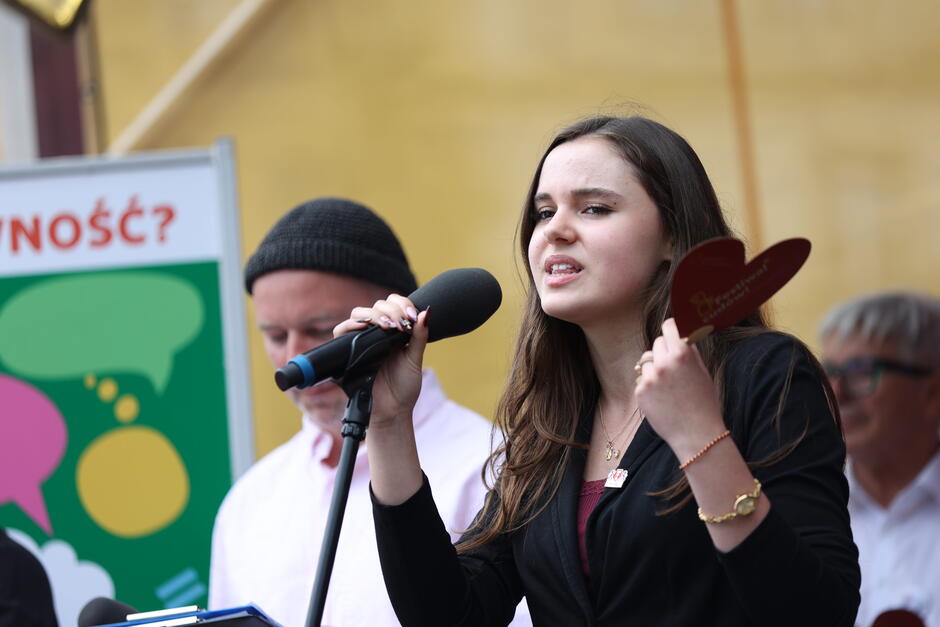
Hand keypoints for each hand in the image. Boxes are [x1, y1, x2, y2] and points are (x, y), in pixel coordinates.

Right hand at [332, 294, 428, 430]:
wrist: (392, 412)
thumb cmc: (404, 388)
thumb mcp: (414, 359)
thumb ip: (419, 336)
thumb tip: (427, 311)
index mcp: (392, 332)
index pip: (392, 304)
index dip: (402, 304)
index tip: (412, 316)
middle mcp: (375, 334)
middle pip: (376, 305)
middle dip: (391, 310)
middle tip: (402, 324)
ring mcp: (360, 341)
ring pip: (358, 313)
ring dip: (374, 315)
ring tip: (389, 326)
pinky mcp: (347, 352)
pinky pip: (341, 331)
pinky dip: (352, 324)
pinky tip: (365, 326)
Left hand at [635, 318, 725, 458]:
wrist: (696, 434)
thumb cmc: (704, 402)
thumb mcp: (702, 372)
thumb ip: (689, 351)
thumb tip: (680, 335)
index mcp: (682, 354)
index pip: (668, 327)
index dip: (671, 328)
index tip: (671, 331)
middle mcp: (664, 362)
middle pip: (657, 343)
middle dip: (664, 350)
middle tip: (674, 365)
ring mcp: (650, 377)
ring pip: (647, 361)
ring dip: (655, 368)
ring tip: (669, 386)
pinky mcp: (640, 391)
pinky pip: (642, 379)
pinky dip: (649, 385)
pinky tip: (662, 398)